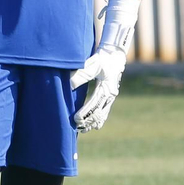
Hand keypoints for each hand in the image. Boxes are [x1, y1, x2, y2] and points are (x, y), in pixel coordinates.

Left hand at [69, 0, 140, 132]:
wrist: (115, 54)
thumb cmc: (102, 58)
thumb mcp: (92, 64)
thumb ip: (80, 74)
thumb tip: (68, 85)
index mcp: (106, 87)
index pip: (95, 104)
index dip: (85, 113)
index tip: (75, 119)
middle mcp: (110, 94)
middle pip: (99, 112)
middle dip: (87, 121)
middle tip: (76, 126)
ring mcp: (112, 96)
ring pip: (103, 114)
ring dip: (92, 122)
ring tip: (82, 130)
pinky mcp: (110, 96)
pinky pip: (105, 111)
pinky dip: (99, 119)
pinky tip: (94, 127)